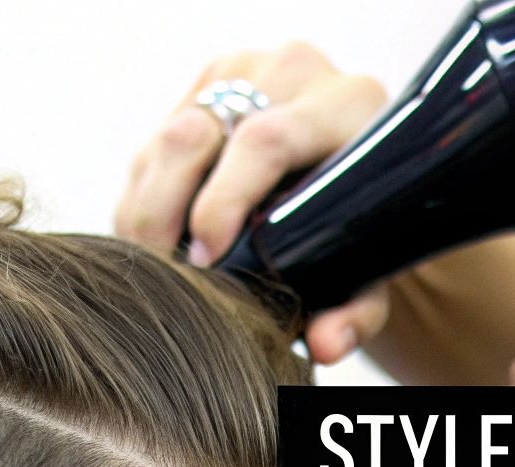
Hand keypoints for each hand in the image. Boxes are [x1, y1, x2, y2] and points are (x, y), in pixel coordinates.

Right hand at [115, 46, 389, 363]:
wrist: (365, 175)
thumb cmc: (367, 228)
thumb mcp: (371, 267)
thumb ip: (356, 310)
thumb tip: (325, 344)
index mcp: (346, 105)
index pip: (265, 141)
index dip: (225, 200)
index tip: (209, 256)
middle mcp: (290, 75)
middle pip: (195, 133)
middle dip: (169, 210)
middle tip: (174, 271)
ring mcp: (241, 74)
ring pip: (162, 139)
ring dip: (148, 209)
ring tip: (159, 264)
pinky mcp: (204, 86)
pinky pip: (151, 144)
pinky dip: (143, 199)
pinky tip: (157, 241)